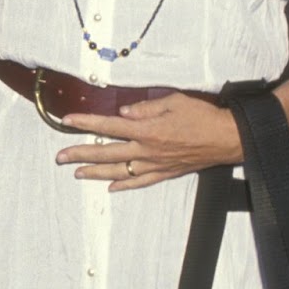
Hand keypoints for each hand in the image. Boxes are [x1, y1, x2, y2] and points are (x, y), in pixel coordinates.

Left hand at [55, 93, 242, 189]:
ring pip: (118, 171)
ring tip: (77, 173)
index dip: (86, 123)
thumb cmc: (203, 116)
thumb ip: (145, 107)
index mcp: (147, 129)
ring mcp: (155, 164)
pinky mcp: (165, 173)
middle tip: (60, 157)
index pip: (108, 126)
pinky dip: (124, 184)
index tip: (67, 121)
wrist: (228, 138)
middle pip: (106, 152)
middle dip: (80, 154)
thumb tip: (123, 112)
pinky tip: (111, 186)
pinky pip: (140, 181)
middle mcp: (147, 149)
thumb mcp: (173, 101)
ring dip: (95, 172)